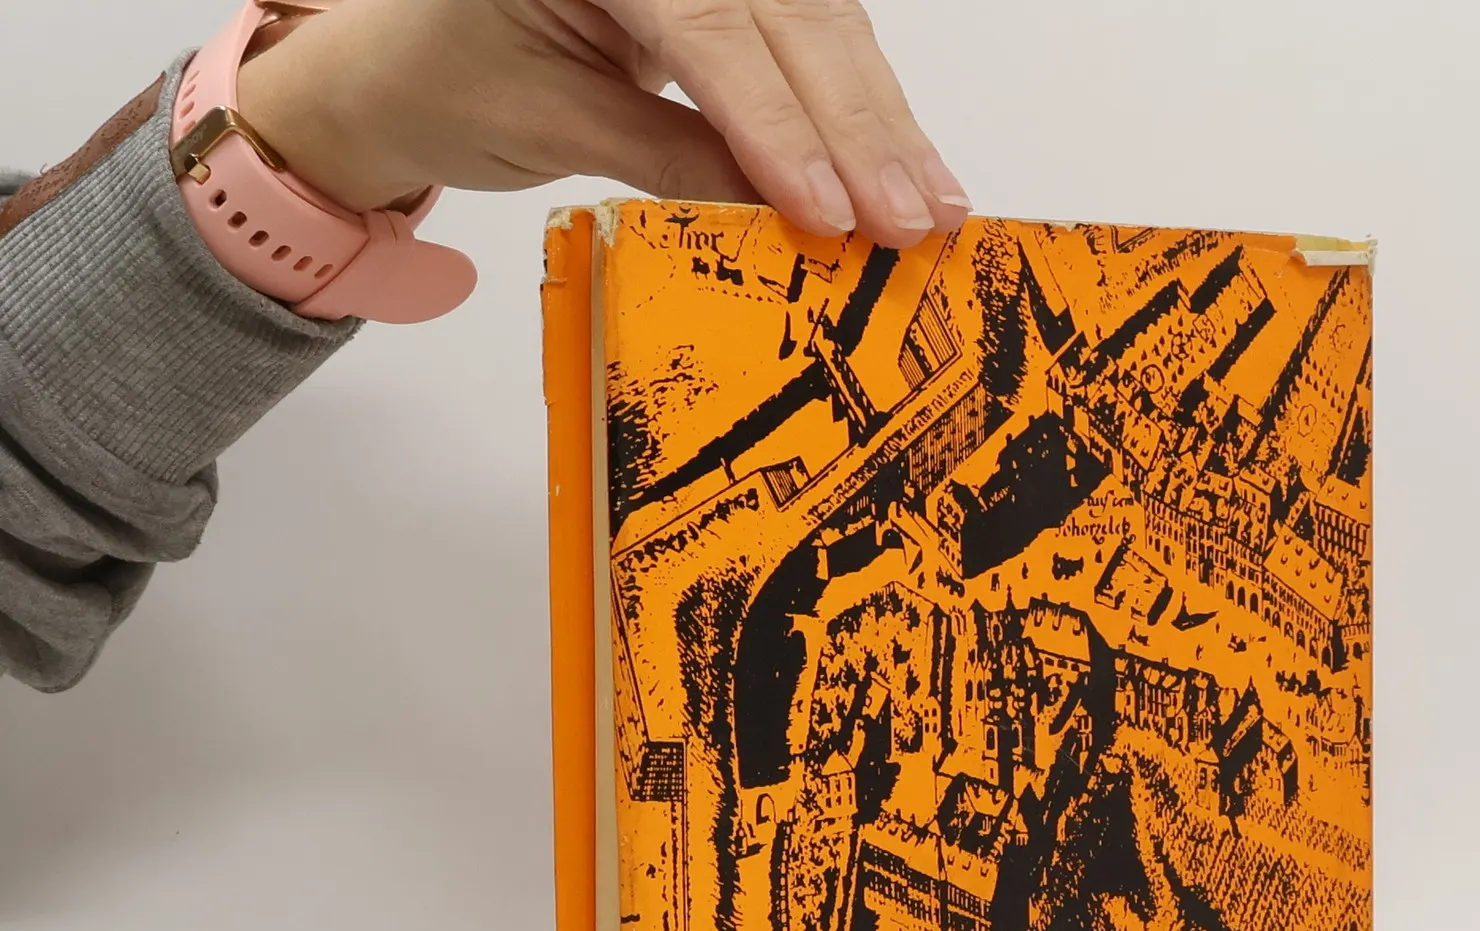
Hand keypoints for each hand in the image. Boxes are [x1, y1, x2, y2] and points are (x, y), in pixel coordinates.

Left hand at [235, 0, 969, 248]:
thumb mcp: (548, 125)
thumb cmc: (448, 80)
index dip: (779, 123)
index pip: (707, 25)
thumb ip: (668, 158)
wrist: (405, 56)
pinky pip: (807, 31)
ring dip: (879, 120)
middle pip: (786, 12)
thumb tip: (786, 216)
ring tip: (930, 203)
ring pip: (816, 18)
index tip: (834, 210)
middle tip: (918, 218)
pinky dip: (856, 104)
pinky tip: (900, 162)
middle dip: (858, 124)